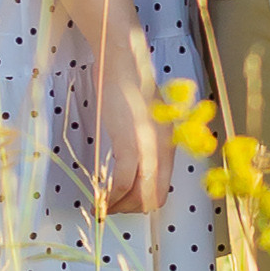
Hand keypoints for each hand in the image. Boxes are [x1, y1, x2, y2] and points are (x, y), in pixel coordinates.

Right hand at [97, 33, 167, 216]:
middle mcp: (164, 150)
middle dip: (131, 209)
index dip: (142, 203)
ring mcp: (149, 147)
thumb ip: (147, 141)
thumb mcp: (146, 117)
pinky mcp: (131, 142)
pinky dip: (112, 195)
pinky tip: (101, 197)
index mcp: (169, 144)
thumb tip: (137, 165)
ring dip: (119, 205)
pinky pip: (124, 181)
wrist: (121, 61)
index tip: (124, 204)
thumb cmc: (128, 84)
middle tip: (111, 208)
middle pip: (153, 197)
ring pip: (139, 194)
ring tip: (103, 206)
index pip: (161, 188)